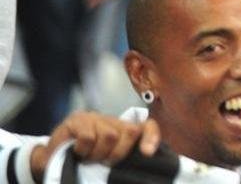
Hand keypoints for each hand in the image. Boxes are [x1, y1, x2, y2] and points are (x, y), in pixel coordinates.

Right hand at [30, 112, 159, 180]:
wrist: (49, 160)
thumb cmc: (81, 162)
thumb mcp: (105, 162)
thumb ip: (121, 157)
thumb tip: (141, 161)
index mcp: (122, 131)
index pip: (146, 126)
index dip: (151, 137)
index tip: (147, 153)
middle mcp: (111, 121)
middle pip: (130, 131)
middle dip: (119, 152)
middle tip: (104, 163)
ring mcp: (94, 118)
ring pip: (110, 135)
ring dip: (98, 153)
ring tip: (88, 158)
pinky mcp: (77, 120)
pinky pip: (89, 137)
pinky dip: (83, 149)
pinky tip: (77, 152)